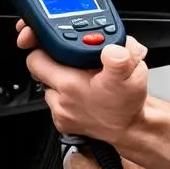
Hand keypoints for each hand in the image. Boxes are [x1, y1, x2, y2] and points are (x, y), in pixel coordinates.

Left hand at [16, 19, 148, 144]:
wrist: (131, 128)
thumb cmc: (129, 105)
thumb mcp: (133, 74)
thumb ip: (120, 58)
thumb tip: (110, 50)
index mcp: (70, 84)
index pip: (36, 57)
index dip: (43, 44)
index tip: (50, 40)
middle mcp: (61, 100)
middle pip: (40, 70)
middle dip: (53, 59)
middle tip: (70, 56)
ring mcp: (61, 113)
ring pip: (49, 84)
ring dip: (61, 76)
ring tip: (81, 74)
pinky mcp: (63, 122)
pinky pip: (56, 99)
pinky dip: (65, 92)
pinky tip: (82, 89)